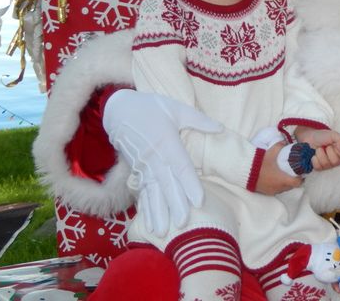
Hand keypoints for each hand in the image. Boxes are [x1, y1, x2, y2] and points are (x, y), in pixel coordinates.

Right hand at [103, 89, 223, 236]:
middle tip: (183, 224)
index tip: (199, 201)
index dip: (190, 185)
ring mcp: (143, 166)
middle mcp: (154, 157)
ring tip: (163, 231)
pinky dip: (147, 209)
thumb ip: (199, 120)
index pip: (181, 167)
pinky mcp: (136, 171)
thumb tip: (220, 128)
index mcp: (167, 142)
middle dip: (175, 205)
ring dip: (158, 212)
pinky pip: (143, 192)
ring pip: (153, 192)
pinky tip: (151, 224)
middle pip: (167, 184)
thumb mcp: (176, 108)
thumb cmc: (152, 108)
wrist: (119, 110)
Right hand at [255, 142, 302, 194]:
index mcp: (283, 179)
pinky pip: (276, 190)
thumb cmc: (260, 163)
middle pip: (291, 186)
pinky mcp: (265, 192)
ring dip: (286, 183)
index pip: (297, 183)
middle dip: (293, 180)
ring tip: (284, 175)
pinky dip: (278, 185)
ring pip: (283, 189)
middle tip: (293, 172)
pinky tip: (275, 178)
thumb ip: (280, 146)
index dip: (301, 178)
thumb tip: (285, 142)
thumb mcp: (271, 152)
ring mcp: (272, 191)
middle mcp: (279, 187)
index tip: (301, 172)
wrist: (245, 171)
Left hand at [294, 127, 339, 169]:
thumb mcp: (332, 135)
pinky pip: (318, 167)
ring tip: (318, 149)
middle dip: (328, 151)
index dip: (339, 151)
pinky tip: (314, 155)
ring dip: (320, 154)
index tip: (333, 145)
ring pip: (326, 164)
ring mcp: (328, 165)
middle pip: (335, 161)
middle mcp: (336, 160)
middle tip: (325, 146)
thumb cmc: (322, 137)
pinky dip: (315, 159)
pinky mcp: (319, 168)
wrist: (308, 138)